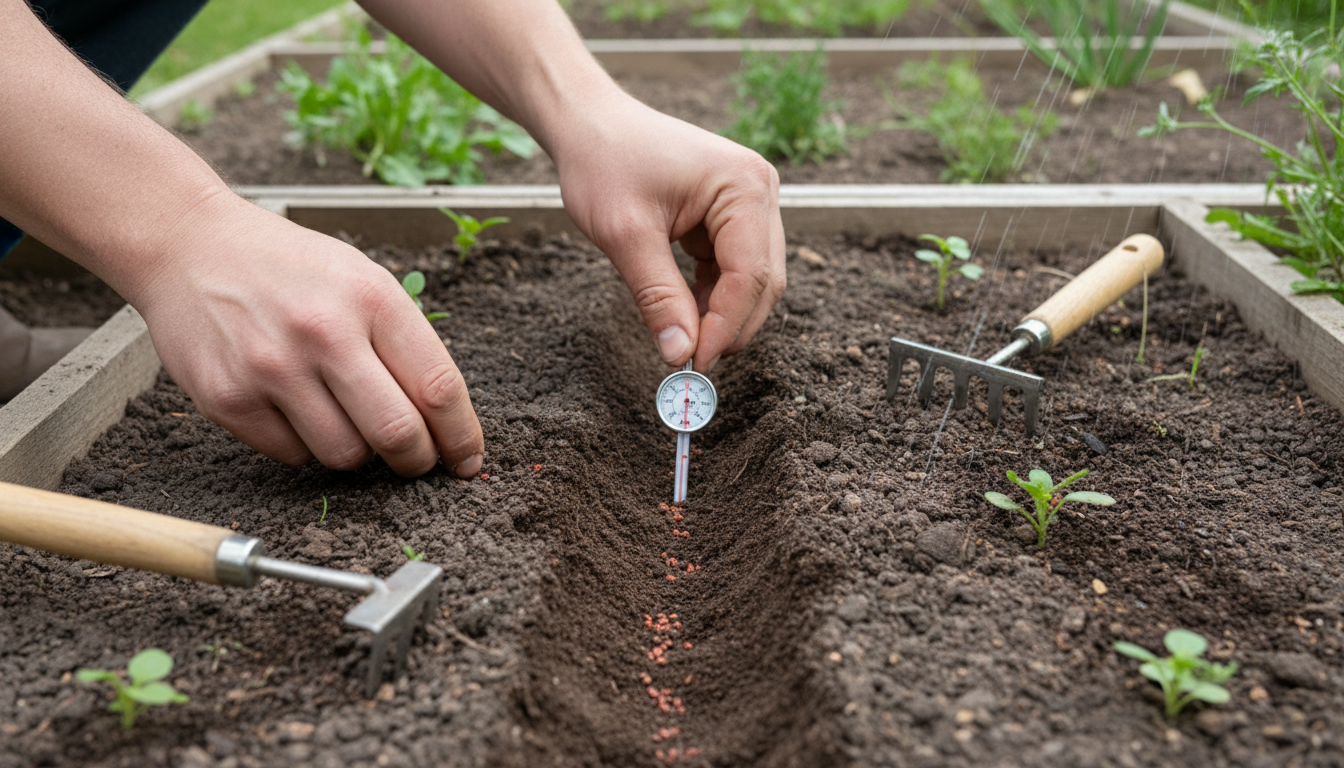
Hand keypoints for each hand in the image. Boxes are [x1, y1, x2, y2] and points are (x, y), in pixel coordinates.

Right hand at [128, 194, 483, 476]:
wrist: (188, 243)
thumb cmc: (289, 267)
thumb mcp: (362, 280)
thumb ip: (403, 344)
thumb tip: (445, 421)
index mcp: (371, 298)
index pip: (439, 388)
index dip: (462, 436)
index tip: (467, 460)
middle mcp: (323, 332)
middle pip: (398, 434)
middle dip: (417, 460)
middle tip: (416, 461)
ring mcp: (271, 367)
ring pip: (344, 455)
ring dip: (356, 452)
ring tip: (344, 418)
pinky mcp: (227, 396)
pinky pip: (291, 455)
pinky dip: (303, 445)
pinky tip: (293, 408)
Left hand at [551, 94, 785, 371]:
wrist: (589, 123)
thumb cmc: (604, 162)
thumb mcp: (625, 235)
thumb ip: (657, 296)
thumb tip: (679, 354)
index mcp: (743, 186)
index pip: (750, 275)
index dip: (724, 326)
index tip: (692, 364)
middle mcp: (760, 190)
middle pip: (762, 282)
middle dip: (729, 326)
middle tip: (688, 362)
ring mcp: (751, 202)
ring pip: (753, 281)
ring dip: (721, 315)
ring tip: (681, 339)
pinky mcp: (734, 215)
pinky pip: (735, 270)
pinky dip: (712, 297)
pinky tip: (682, 311)